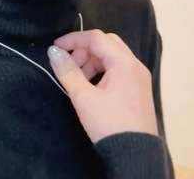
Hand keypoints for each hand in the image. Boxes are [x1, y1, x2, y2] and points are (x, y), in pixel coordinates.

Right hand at [47, 29, 158, 143]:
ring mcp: (139, 76)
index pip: (96, 38)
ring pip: (113, 56)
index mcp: (124, 63)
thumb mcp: (83, 98)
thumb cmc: (108, 125)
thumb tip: (54, 51)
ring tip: (78, 79)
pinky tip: (91, 86)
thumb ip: (68, 71)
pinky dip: (103, 70)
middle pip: (106, 43)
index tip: (56, 47)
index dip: (74, 39)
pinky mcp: (139, 88)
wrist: (135, 156)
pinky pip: (119, 68)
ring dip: (93, 61)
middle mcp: (135, 64)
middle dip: (84, 50)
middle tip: (69, 65)